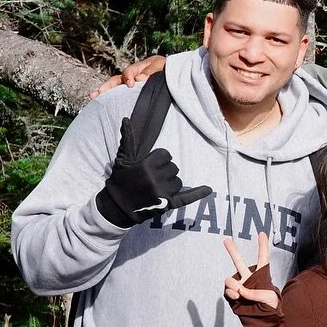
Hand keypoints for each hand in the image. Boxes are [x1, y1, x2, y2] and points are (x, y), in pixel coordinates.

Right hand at [91, 54, 167, 98]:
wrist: (172, 72)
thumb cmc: (166, 67)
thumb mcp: (160, 66)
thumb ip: (150, 72)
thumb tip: (139, 79)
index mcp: (138, 68)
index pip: (129, 72)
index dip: (128, 77)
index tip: (131, 85)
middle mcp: (131, 77)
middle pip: (116, 80)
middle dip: (107, 86)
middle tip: (98, 92)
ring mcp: (130, 85)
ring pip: (115, 88)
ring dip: (104, 92)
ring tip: (93, 97)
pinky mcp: (133, 93)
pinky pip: (121, 95)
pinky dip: (112, 98)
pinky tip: (104, 105)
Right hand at [96, 117, 211, 226]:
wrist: (117, 206)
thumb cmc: (120, 180)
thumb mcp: (123, 159)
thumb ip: (128, 140)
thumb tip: (126, 119)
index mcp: (146, 167)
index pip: (166, 155)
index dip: (159, 159)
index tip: (151, 164)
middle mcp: (155, 180)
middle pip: (174, 168)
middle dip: (165, 171)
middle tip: (152, 177)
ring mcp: (163, 193)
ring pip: (178, 181)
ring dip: (171, 182)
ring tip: (157, 187)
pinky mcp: (168, 205)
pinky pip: (187, 198)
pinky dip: (198, 193)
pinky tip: (208, 189)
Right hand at [223, 232, 279, 309]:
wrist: (262, 318)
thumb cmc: (270, 306)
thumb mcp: (269, 298)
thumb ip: (255, 292)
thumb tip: (239, 291)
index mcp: (262, 275)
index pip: (263, 258)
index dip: (263, 246)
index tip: (262, 233)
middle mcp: (249, 278)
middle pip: (239, 262)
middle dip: (232, 250)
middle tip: (226, 239)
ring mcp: (239, 285)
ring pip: (230, 279)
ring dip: (234, 286)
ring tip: (240, 294)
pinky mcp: (232, 293)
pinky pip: (227, 289)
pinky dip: (230, 293)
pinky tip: (236, 298)